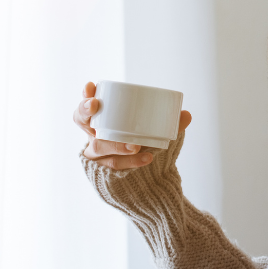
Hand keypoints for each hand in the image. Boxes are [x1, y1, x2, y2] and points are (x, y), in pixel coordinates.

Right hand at [74, 81, 191, 169]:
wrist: (145, 182)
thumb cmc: (145, 147)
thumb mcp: (155, 133)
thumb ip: (170, 124)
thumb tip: (186, 114)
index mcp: (102, 120)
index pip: (86, 105)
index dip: (85, 95)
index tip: (90, 86)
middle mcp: (94, 135)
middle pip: (81, 121)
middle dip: (85, 111)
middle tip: (96, 105)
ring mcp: (96, 155)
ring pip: (98, 146)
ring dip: (117, 144)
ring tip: (136, 145)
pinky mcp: (102, 171)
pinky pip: (113, 165)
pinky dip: (131, 162)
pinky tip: (146, 158)